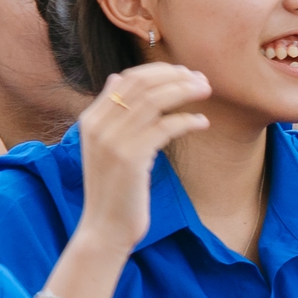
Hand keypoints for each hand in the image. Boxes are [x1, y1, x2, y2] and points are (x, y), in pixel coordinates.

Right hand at [74, 64, 211, 252]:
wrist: (105, 226)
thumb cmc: (114, 186)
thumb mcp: (106, 145)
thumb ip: (112, 112)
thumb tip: (117, 76)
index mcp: (90, 119)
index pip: (128, 78)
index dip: (161, 71)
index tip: (186, 73)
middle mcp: (97, 126)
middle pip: (143, 84)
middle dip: (177, 77)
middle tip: (203, 80)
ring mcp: (112, 141)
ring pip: (155, 100)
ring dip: (186, 91)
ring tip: (207, 92)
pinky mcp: (130, 158)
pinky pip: (165, 127)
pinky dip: (188, 120)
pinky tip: (202, 122)